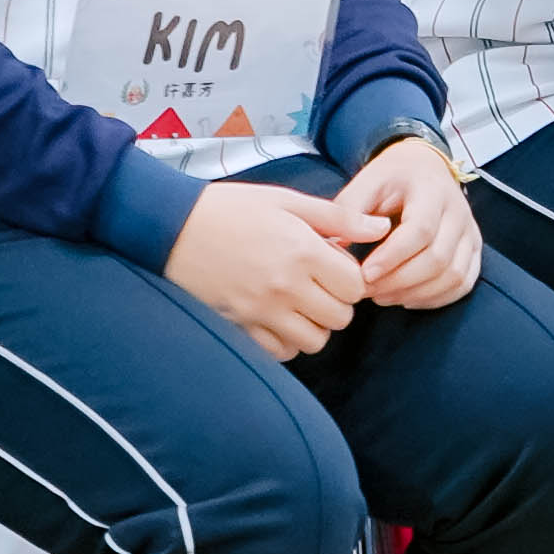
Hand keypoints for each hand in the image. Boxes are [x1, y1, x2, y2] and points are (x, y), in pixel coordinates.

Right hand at [168, 178, 370, 355]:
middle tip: (318, 284)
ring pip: (314, 340)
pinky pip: (281, 353)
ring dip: (314, 324)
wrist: (171, 227)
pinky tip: (278, 318)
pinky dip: (286, 341)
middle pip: (340, 318)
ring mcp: (261, 312)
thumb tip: (382, 229)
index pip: (355, 286)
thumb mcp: (286, 201)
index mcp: (302, 251)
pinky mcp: (240, 327)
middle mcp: (285, 286)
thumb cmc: (230, 208)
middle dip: (336, 302)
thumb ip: (339, 218)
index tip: (335, 267)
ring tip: (299, 301)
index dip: (351, 277)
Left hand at [338, 135, 483, 310]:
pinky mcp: (473, 250)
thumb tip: (334, 246)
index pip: (420, 230)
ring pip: (453, 276)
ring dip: (416, 294)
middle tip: (367, 291)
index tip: (365, 274)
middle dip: (399, 282)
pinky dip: (436, 298)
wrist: (423, 166)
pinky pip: (463, 284)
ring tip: (382, 296)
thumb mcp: (367, 181)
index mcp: (431, 190)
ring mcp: (470, 232)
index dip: (393, 257)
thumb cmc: (392, 177)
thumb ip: (349, 210)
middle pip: (438, 259)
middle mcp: (458, 212)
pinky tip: (407, 298)